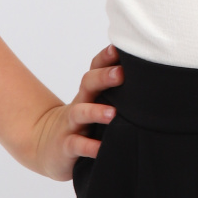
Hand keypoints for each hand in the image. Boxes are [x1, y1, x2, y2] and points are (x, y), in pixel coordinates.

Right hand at [30, 44, 122, 179]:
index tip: (119, 49)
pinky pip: (76, 145)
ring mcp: (71, 124)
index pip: (96, 69)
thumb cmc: (83, 124)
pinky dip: (89, 147)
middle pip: (88, 84)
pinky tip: (101, 148)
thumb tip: (151, 78)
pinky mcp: (66, 146)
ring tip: (113, 114)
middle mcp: (80, 104)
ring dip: (96, 112)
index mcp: (89, 92)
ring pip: (80, 113)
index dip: (106, 57)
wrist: (47, 146)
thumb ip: (117, 93)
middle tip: (121, 73)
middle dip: (104, 77)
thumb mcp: (95, 105)